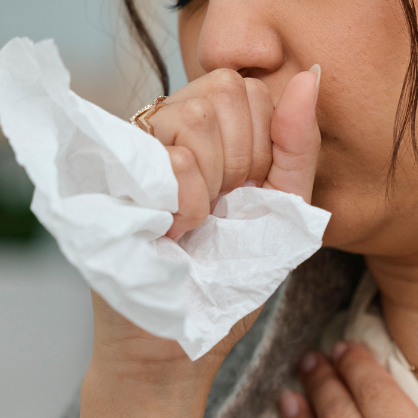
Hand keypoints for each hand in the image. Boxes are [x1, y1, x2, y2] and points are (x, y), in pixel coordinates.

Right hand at [76, 66, 321, 417]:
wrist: (174, 343)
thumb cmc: (227, 279)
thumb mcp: (283, 208)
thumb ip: (298, 143)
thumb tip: (310, 74)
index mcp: (208, 130)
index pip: (247, 85)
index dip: (261, 142)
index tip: (246, 193)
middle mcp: (162, 125)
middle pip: (223, 89)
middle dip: (240, 157)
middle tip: (219, 208)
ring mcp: (131, 145)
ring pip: (194, 116)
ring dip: (212, 182)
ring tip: (194, 221)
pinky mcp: (107, 172)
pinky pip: (168, 155)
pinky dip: (187, 201)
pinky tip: (174, 231)